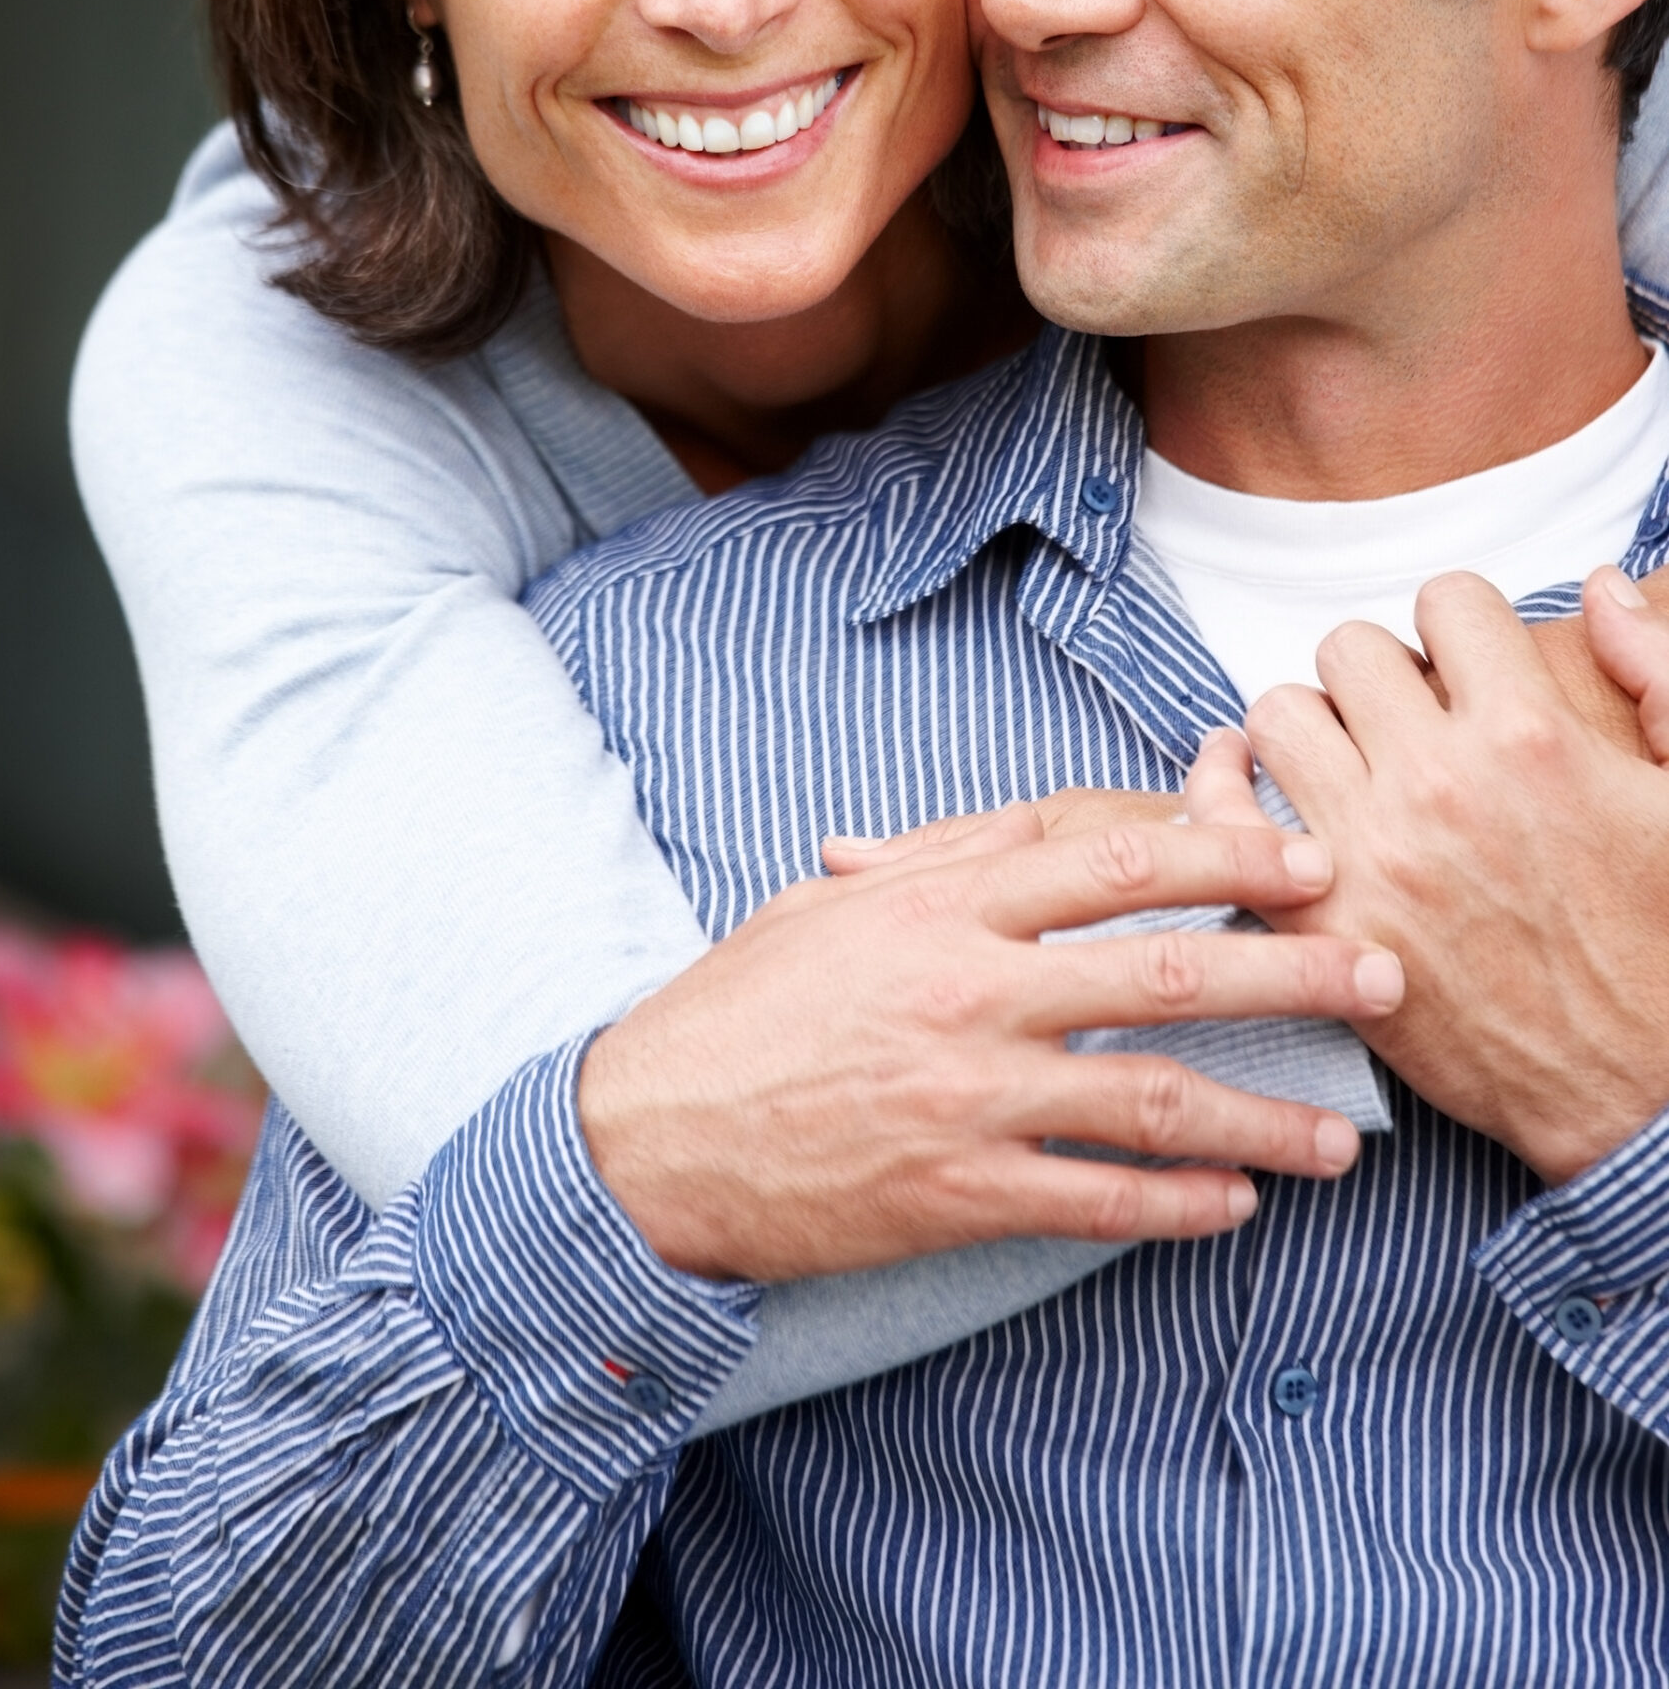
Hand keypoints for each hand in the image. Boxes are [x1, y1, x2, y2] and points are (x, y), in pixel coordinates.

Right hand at [578, 800, 1402, 1282]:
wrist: (650, 1137)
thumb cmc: (744, 1006)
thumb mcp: (836, 904)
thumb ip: (950, 861)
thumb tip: (1054, 827)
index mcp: (942, 900)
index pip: (1113, 857)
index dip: (1224, 851)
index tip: (1305, 857)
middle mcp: (970, 989)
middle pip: (1169, 969)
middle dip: (1294, 968)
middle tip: (1382, 972)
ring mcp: (968, 1096)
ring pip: (1154, 1098)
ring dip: (1265, 1116)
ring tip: (1342, 1137)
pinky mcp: (958, 1192)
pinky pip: (1098, 1200)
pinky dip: (1178, 1206)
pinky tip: (1237, 1205)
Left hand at [1191, 568, 1668, 1183]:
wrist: (1633, 1091)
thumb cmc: (1666, 940)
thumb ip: (1660, 671)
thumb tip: (1601, 583)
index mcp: (1529, 738)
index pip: (1447, 601)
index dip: (1462, 629)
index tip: (1472, 670)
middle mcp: (1438, 783)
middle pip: (1350, 650)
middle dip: (1382, 675)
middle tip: (1410, 722)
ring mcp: (1370, 854)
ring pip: (1279, 715)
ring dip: (1311, 728)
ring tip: (1350, 763)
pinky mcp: (1323, 925)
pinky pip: (1224, 819)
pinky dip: (1223, 790)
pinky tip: (1250, 785)